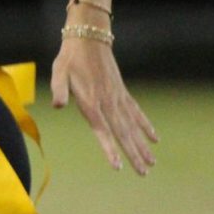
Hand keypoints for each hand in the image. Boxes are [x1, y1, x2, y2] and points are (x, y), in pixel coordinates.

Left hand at [50, 39, 157, 174]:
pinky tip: (155, 139)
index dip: (109, 148)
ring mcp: (118, 98)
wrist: (89, 39)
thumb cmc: (70, 58)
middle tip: (144, 173)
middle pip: (122, 133)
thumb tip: (57, 106)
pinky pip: (136, 112)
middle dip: (133, 154)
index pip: (102, 130)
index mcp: (91, 101)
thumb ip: (59, 90)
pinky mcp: (122, 92)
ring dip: (142, 145)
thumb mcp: (59, 72)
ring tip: (152, 163)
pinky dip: (145, 126)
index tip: (118, 166)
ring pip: (132, 126)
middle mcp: (107, 102)